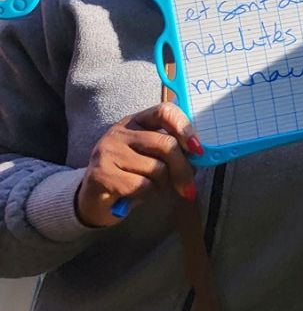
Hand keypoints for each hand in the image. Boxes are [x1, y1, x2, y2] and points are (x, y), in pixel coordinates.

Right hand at [75, 102, 199, 226]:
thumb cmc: (132, 175)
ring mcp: (107, 151)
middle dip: (183, 169)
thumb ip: (172, 151)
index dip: (185, 128)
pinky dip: (147, 195)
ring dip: (162, 185)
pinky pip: (142, 185)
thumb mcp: (152, 157)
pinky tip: (136, 195)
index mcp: (136, 122)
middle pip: (165, 144)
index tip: (198, 149)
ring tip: (151, 188)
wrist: (95, 199)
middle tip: (189, 188)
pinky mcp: (101, 174)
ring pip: (156, 168)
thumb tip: (200, 155)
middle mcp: (119, 132)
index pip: (164, 111)